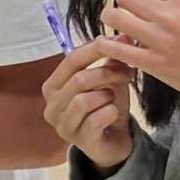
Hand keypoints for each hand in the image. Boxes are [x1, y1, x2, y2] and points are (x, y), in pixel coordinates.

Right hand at [43, 45, 135, 170]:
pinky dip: (111, 112)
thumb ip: (110, 59)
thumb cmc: (106, 107)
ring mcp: (63, 126)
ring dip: (108, 96)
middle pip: (80, 79)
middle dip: (108, 73)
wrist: (113, 143)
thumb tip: (124, 36)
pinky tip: (113, 115)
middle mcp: (51, 106)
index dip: (97, 48)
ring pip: (85, 100)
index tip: (121, 41)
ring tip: (114, 99)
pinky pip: (98, 118)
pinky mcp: (79, 141)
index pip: (71, 59)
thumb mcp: (108, 80)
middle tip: (127, 74)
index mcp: (53, 86)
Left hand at [94, 0, 179, 106]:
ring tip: (118, 30)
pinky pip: (115, 49)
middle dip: (121, 5)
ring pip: (115, 18)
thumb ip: (172, 0)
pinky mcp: (153, 63)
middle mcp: (169, 13)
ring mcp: (160, 38)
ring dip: (111, 22)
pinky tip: (108, 45)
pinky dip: (106, 45)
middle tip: (127, 16)